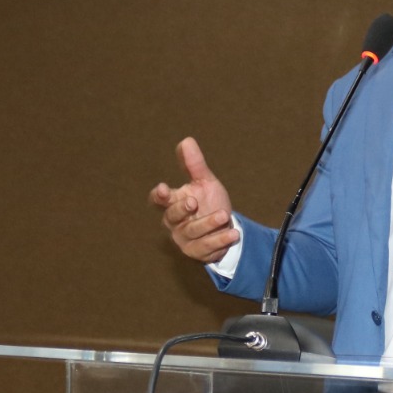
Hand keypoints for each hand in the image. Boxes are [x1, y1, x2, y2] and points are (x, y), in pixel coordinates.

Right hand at [149, 137, 238, 263]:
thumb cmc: (209, 202)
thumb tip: (186, 141)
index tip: (164, 189)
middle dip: (181, 210)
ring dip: (208, 223)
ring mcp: (185, 239)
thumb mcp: (204, 182)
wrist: (224, 227)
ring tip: (223, 215)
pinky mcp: (198, 252)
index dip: (158, 196)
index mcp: (173, 203)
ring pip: (192, 232)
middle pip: (171, 217)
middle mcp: (175, 223)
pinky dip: (220, 241)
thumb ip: (194, 165)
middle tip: (193, 202)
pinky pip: (207, 248)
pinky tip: (233, 234)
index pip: (158, 200)